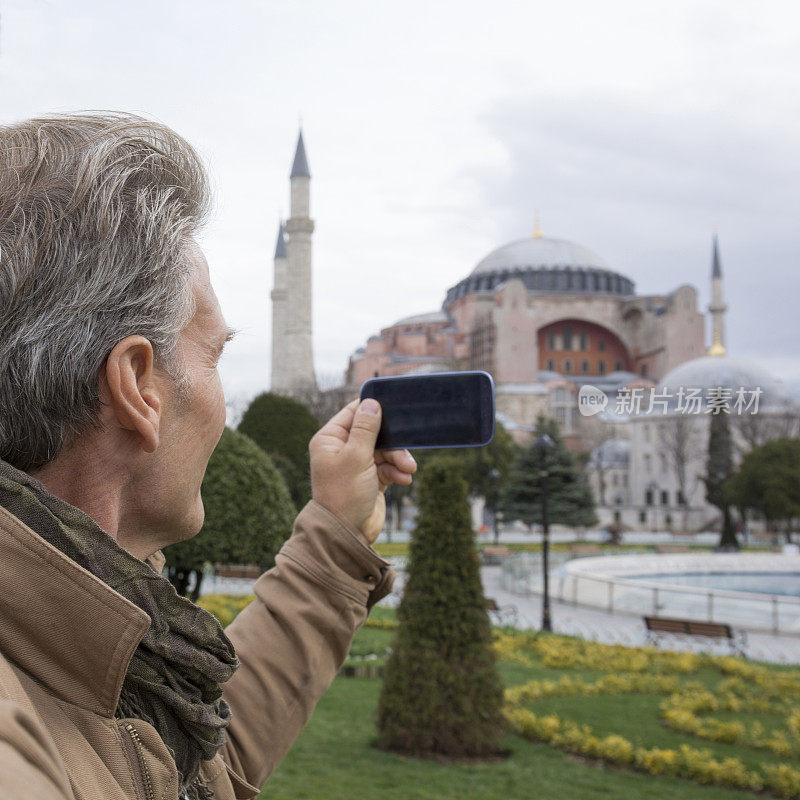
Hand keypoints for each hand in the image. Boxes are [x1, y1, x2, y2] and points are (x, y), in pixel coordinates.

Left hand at [309, 399, 416, 544]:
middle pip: (374, 432)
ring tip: (408, 470)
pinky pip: (388, 466)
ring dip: (398, 458)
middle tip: (405, 451)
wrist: (348, 534)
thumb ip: (366, 429)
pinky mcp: (371, 478)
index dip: (373, 409)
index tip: (394, 407)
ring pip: (385, 450)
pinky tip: (404, 479)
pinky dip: (397, 471)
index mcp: (330, 439)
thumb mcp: (356, 457)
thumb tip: (372, 403)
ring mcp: (357, 464)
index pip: (353, 413)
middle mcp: (342, 449)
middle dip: (392, 442)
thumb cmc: (344, 494)